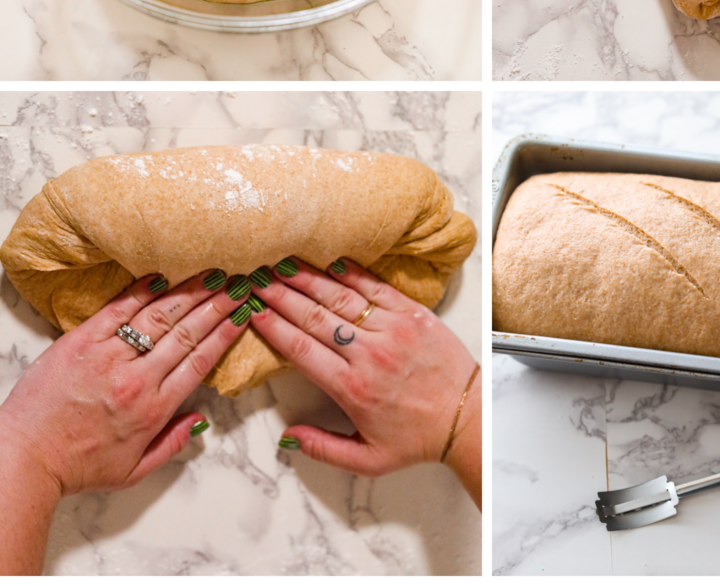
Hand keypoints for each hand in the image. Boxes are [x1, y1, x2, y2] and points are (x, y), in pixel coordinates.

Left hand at [0, 269, 251, 496]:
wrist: (22, 459)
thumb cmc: (75, 467)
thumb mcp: (132, 472)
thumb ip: (171, 445)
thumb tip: (199, 420)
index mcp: (154, 409)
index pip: (200, 360)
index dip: (226, 332)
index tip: (243, 313)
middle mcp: (137, 379)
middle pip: (188, 332)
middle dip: (218, 304)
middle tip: (239, 283)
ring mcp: (108, 357)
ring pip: (160, 315)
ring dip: (191, 291)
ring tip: (213, 273)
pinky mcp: (81, 342)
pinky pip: (117, 309)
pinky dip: (142, 290)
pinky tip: (163, 276)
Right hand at [248, 257, 480, 502]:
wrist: (467, 416)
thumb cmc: (417, 438)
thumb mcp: (367, 459)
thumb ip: (322, 448)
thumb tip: (286, 439)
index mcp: (352, 388)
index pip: (301, 348)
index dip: (273, 326)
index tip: (252, 310)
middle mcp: (369, 354)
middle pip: (313, 317)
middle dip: (280, 295)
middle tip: (256, 278)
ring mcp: (392, 329)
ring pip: (341, 298)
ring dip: (308, 278)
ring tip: (282, 263)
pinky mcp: (413, 313)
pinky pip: (376, 287)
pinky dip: (352, 272)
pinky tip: (331, 260)